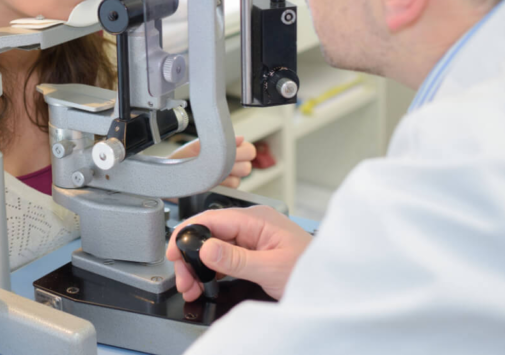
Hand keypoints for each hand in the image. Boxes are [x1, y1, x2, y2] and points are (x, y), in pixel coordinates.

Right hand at [166, 205, 311, 300]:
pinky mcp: (252, 252)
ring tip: (191, 286)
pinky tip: (203, 283)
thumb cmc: (311, 269)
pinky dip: (210, 271)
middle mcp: (252, 224)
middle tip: (184, 281)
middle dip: (190, 256)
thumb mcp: (270, 268)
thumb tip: (205, 249)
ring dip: (198, 266)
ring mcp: (251, 238)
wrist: (331, 283)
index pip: (212, 219)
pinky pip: (223, 257)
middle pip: (209, 234)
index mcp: (256, 219)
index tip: (173, 253)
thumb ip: (235, 259)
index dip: (188, 235)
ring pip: (213, 247)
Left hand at [169, 135, 255, 188]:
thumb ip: (218, 140)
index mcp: (228, 151)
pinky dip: (223, 182)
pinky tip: (212, 180)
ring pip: (241, 176)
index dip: (243, 151)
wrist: (172, 175)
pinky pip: (233, 186)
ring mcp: (228, 178)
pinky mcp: (224, 190)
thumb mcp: (197, 146)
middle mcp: (231, 165)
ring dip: (228, 172)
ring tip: (213, 170)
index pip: (250, 151)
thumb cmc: (184, 159)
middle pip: (248, 165)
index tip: (232, 150)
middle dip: (236, 162)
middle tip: (221, 161)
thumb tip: (240, 137)